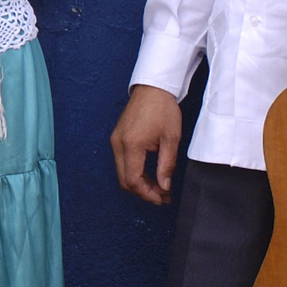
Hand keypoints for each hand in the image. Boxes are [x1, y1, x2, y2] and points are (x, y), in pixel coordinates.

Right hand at [111, 84, 182, 204]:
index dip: (147, 194)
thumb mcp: (171, 138)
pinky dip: (135, 172)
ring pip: (122, 173)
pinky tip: (150, 175)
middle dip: (143, 192)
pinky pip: (122, 162)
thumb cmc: (163, 109)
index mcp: (131, 144)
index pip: (133, 180)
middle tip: (162, 196)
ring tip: (159, 188)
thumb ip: (166, 165)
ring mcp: (115, 141)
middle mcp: (118, 144)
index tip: (162, 198)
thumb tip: (164, 186)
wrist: (152, 88)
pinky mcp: (118, 138)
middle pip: (124, 180)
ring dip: (139, 183)